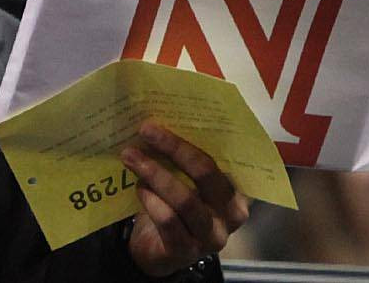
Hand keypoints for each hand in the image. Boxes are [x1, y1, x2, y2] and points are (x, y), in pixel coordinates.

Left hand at [121, 123, 249, 276]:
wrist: (157, 250)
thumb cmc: (175, 207)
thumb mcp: (186, 181)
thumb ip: (184, 160)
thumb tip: (160, 120)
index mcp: (237, 190)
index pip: (222, 156)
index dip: (196, 136)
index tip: (172, 115)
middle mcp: (232, 214)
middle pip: (205, 173)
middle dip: (174, 148)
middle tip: (146, 130)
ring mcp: (211, 236)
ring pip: (185, 199)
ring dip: (155, 173)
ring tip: (131, 157)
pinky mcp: (187, 252)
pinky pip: (168, 221)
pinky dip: (151, 200)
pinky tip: (138, 187)